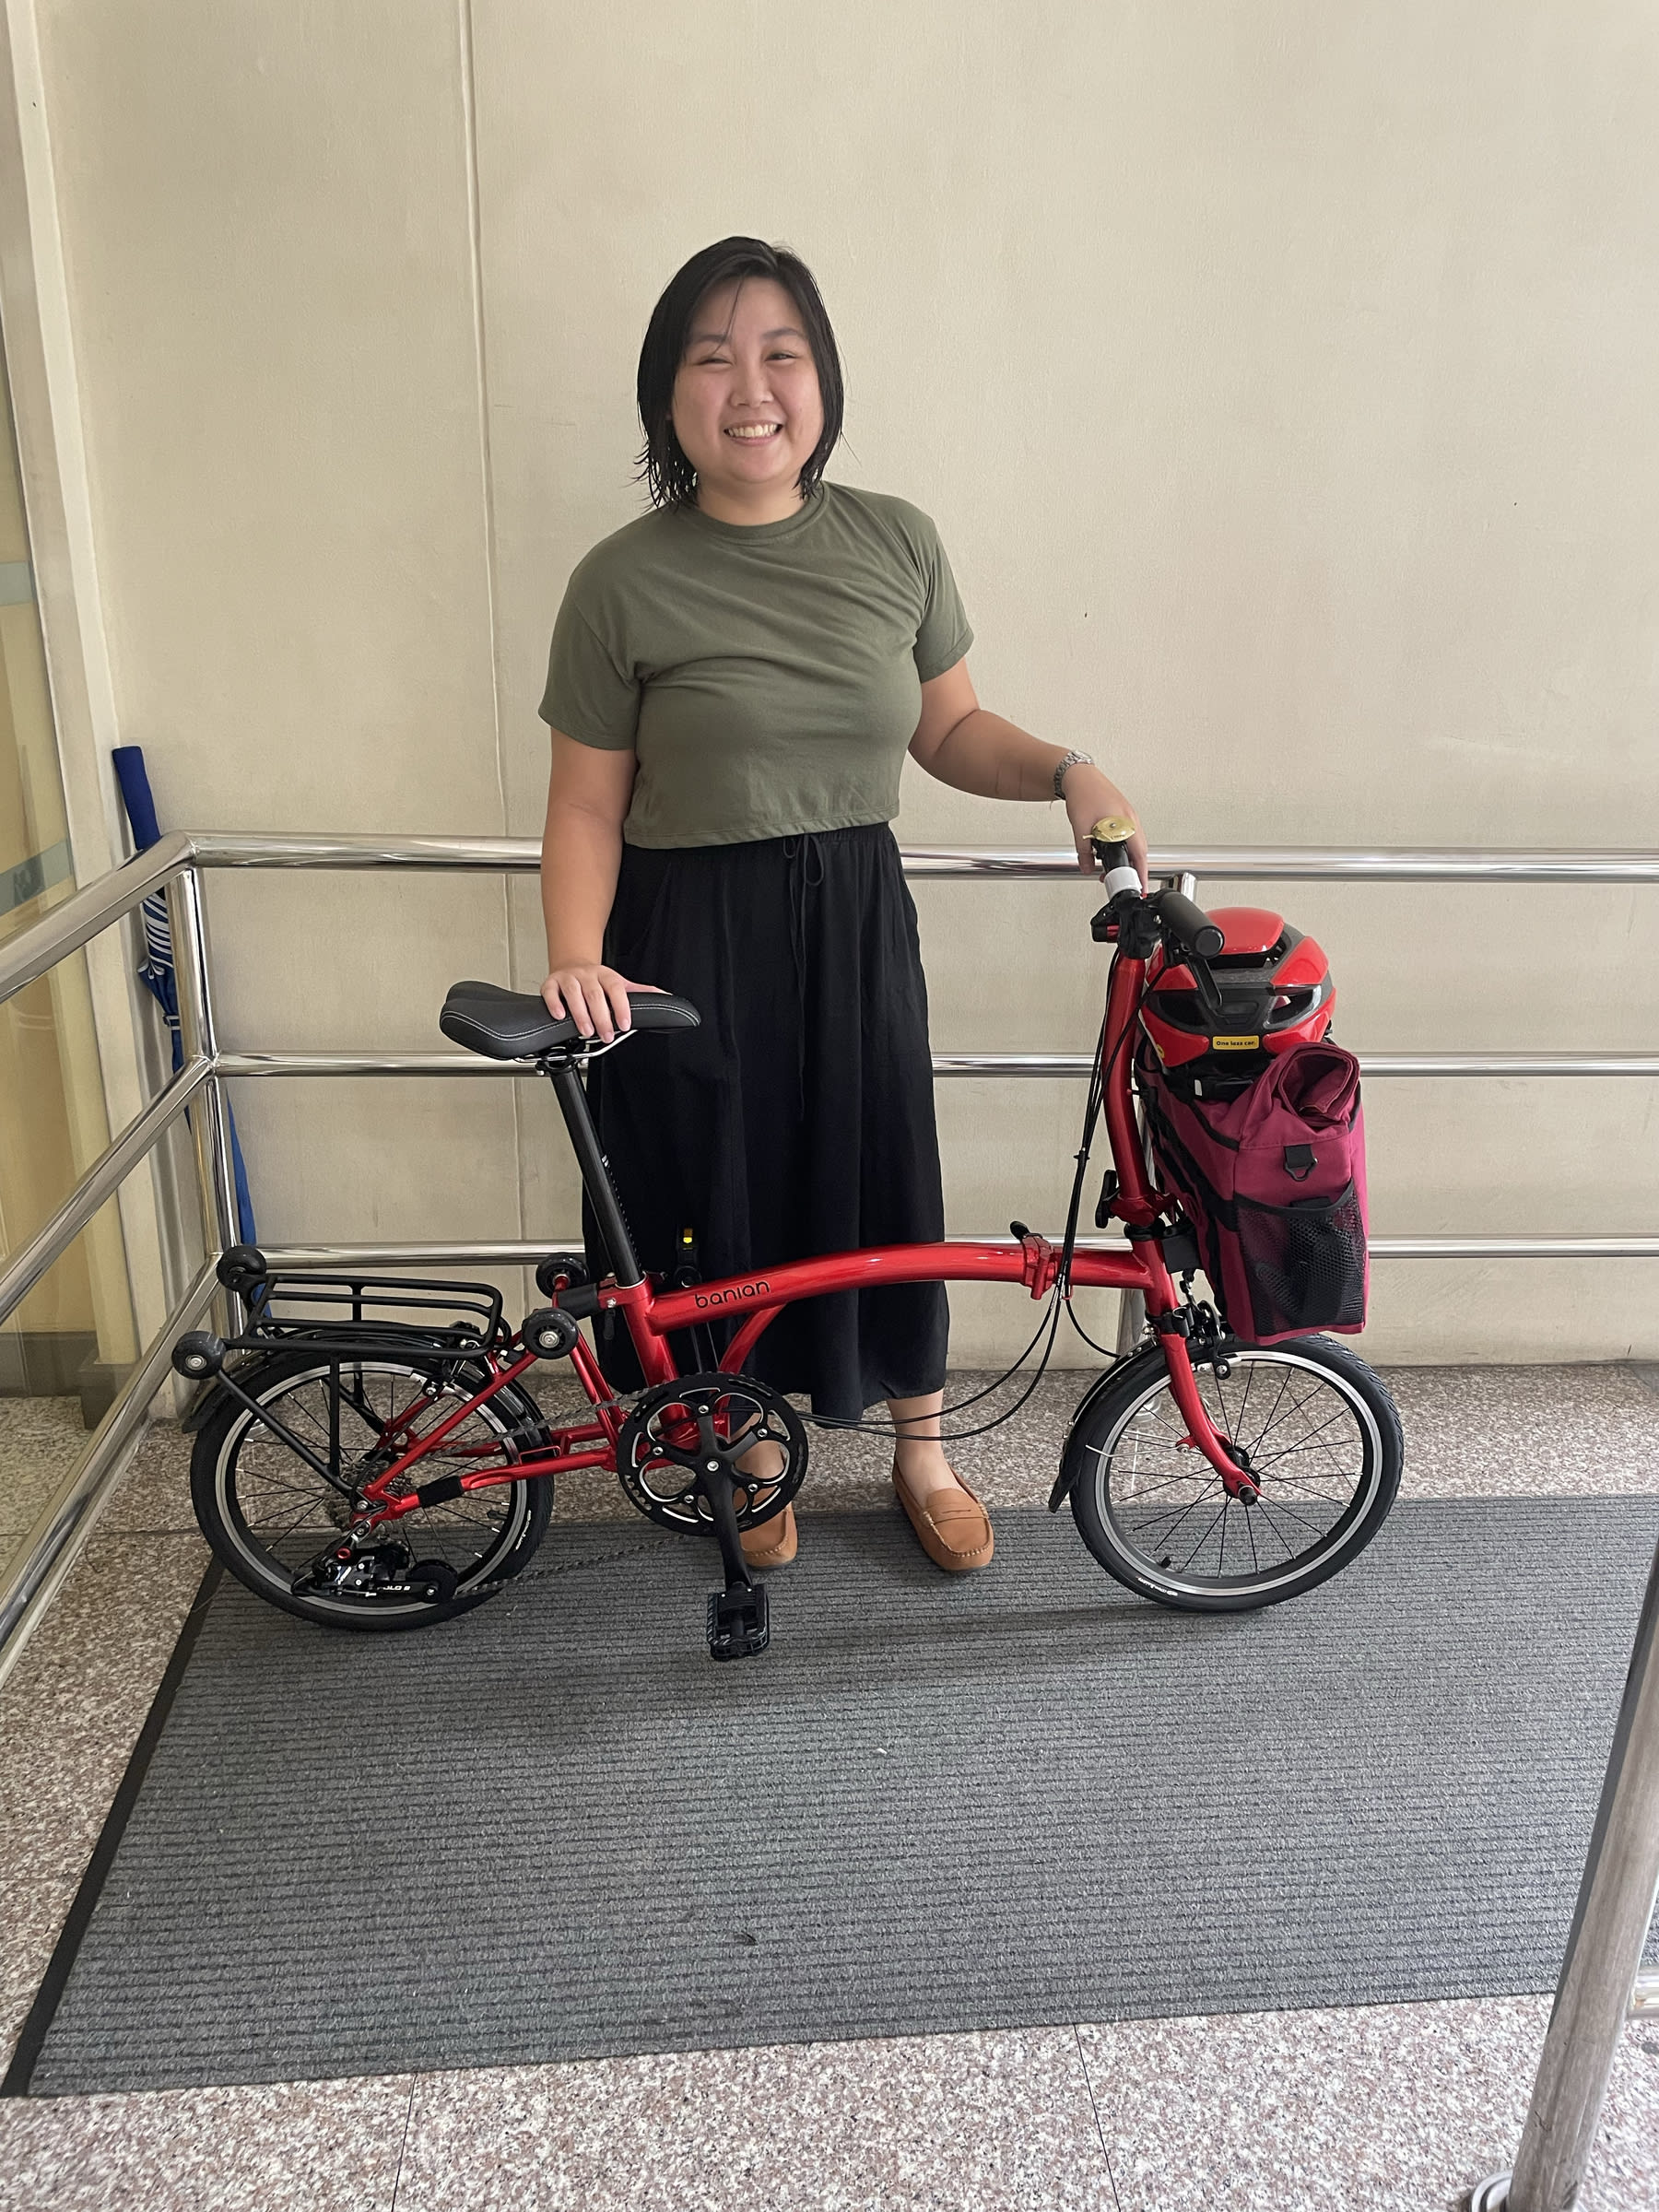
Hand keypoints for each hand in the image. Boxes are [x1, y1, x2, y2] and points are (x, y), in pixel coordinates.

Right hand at [541, 962, 661, 1043]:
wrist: (572, 965)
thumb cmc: (597, 981)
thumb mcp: (620, 984)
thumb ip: (640, 993)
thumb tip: (667, 998)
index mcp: (606, 975)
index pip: (616, 989)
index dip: (621, 1006)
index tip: (625, 1024)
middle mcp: (587, 975)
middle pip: (594, 994)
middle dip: (601, 1017)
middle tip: (606, 1035)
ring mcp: (569, 977)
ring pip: (573, 992)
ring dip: (580, 1013)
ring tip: (586, 1031)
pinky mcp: (551, 983)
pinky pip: (551, 992)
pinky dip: (554, 1004)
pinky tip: (560, 1016)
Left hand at [1062, 767, 1147, 886]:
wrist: (1080, 776)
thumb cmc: (1083, 794)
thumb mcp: (1080, 827)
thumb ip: (1084, 851)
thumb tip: (1086, 868)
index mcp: (1125, 822)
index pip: (1139, 854)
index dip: (1141, 873)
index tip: (1142, 888)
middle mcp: (1131, 819)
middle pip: (1141, 852)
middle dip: (1135, 870)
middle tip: (1127, 884)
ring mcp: (1129, 817)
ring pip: (1136, 844)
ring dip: (1130, 860)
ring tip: (1117, 873)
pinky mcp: (1123, 815)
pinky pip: (1131, 836)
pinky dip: (1126, 849)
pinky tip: (1115, 854)